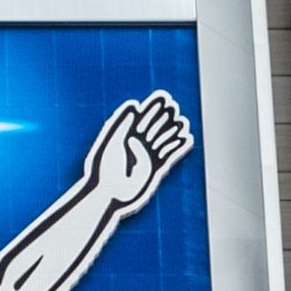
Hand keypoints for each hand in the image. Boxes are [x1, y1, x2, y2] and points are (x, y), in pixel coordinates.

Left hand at [87, 90, 190, 213]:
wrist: (108, 193)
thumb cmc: (104, 168)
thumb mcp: (111, 141)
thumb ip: (122, 122)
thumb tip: (134, 105)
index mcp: (125, 136)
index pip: (142, 118)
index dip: (153, 107)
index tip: (163, 98)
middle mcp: (137, 146)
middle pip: (154, 127)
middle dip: (165, 117)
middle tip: (174, 107)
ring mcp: (146, 157)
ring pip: (163, 140)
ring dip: (173, 131)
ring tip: (183, 121)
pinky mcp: (153, 170)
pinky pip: (168, 156)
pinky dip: (177, 147)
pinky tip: (186, 138)